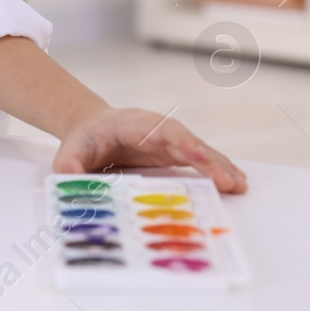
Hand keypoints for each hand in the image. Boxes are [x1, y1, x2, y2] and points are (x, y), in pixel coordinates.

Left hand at [52, 105, 247, 193]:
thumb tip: (70, 179)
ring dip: (220, 167)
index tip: (198, 155)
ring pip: (199, 151)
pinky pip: (199, 160)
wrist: (90, 129)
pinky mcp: (173, 154)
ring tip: (240, 185)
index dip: (183, 142)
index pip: (164, 130)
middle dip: (210, 160)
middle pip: (189, 141)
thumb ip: (69, 165)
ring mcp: (169, 142)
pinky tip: (234, 183)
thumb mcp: (69, 151)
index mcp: (134, 125)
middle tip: (230, 182)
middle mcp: (158, 130)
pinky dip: (216, 170)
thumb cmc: (83, 139)